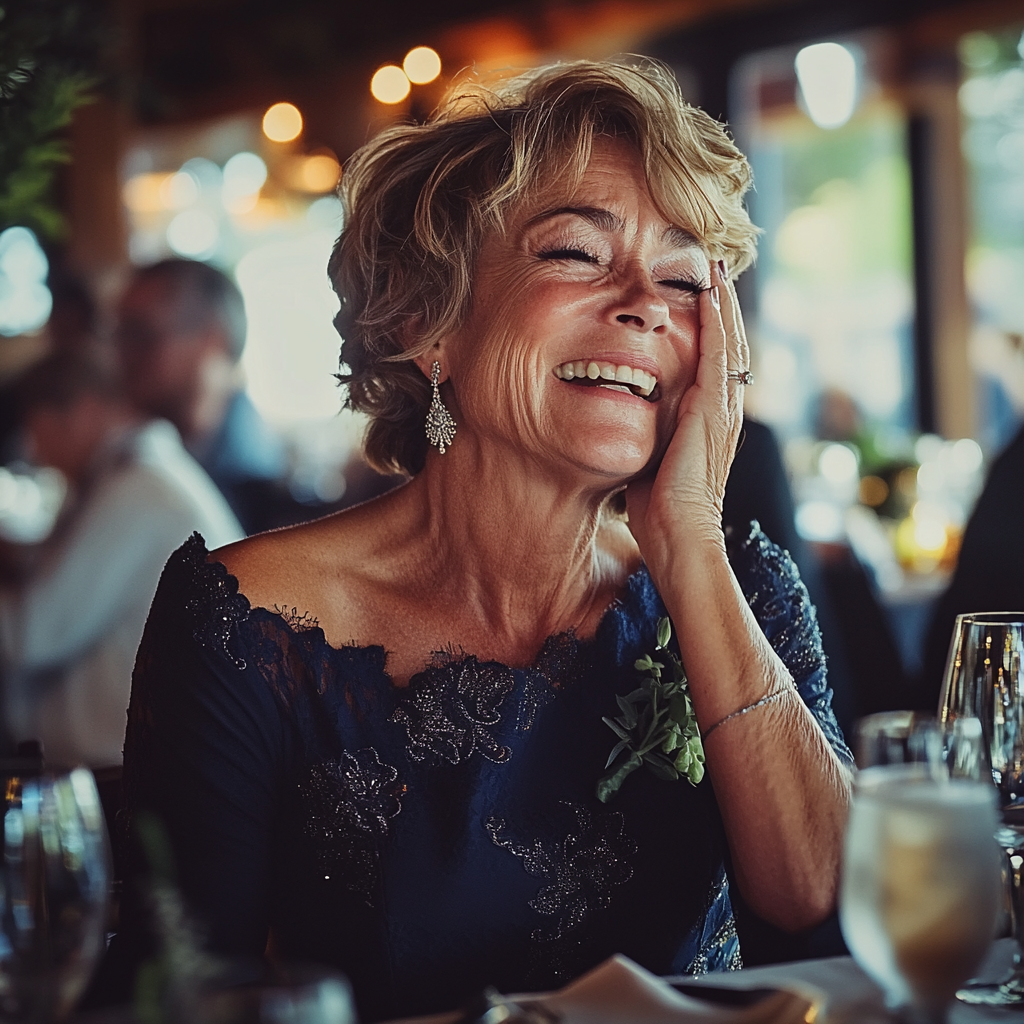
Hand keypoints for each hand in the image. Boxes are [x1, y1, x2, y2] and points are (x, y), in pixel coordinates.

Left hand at [626, 260, 748, 571]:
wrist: (678, 537)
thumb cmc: (657, 508)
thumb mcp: (650, 457)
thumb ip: (647, 431)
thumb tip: (622, 416)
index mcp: (710, 419)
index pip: (715, 362)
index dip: (711, 328)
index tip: (699, 294)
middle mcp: (724, 409)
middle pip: (729, 344)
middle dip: (721, 305)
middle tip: (713, 266)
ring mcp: (724, 409)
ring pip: (729, 343)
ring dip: (722, 303)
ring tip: (714, 268)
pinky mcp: (713, 412)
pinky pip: (719, 356)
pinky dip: (717, 323)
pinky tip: (711, 294)